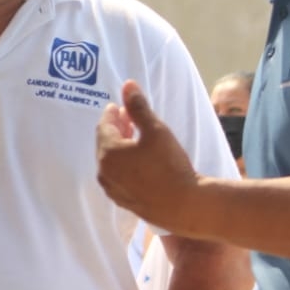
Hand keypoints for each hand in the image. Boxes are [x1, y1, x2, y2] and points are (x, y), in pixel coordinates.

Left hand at [95, 80, 197, 228]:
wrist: (185, 205)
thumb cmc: (170, 165)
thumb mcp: (155, 130)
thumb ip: (138, 107)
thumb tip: (127, 85)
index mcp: (108, 152)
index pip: (104, 126)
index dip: (112, 113)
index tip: (120, 106)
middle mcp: (104, 172)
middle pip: (105, 143)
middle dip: (116, 129)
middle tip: (129, 119)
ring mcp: (112, 189)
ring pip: (111, 161)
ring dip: (119, 147)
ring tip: (135, 138)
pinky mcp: (123, 200)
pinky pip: (118, 176)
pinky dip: (123, 164)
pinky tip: (138, 161)